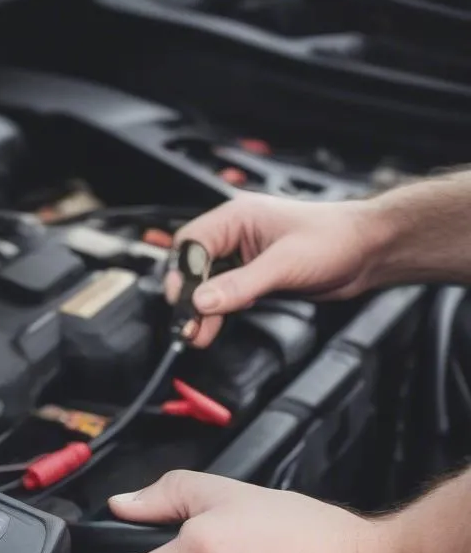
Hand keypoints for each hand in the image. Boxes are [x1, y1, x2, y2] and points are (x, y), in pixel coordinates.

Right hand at [172, 193, 385, 347]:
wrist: (369, 250)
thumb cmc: (335, 239)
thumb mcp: (284, 263)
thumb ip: (240, 284)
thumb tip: (201, 302)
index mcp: (236, 218)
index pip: (191, 244)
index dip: (182, 275)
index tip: (184, 302)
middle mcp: (234, 235)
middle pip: (193, 267)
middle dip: (187, 297)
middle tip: (187, 326)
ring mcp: (242, 257)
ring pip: (205, 284)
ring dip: (200, 310)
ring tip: (197, 334)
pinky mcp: (252, 277)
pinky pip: (222, 294)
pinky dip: (216, 312)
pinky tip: (214, 325)